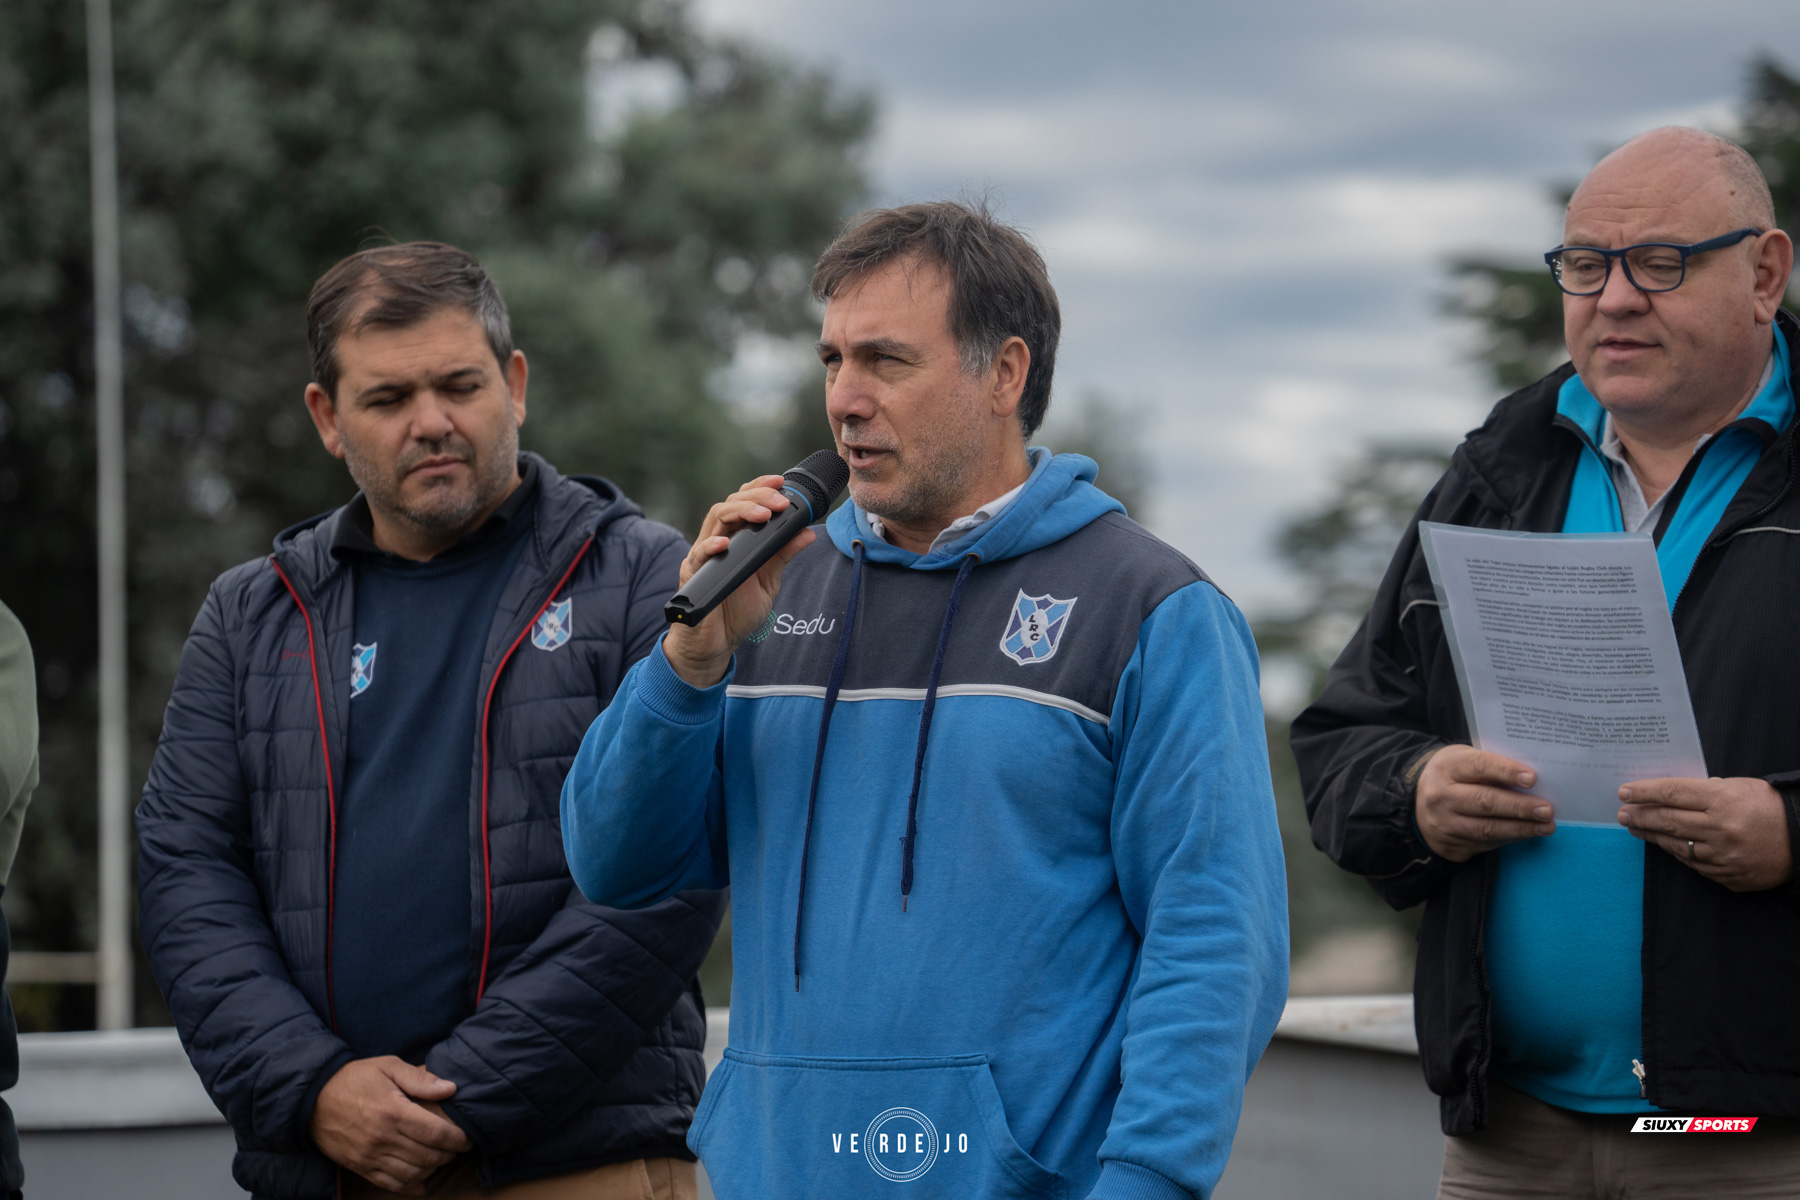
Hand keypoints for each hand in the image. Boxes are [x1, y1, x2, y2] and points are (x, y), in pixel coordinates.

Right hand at [309, 1057, 471, 1194]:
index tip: (467, 1139)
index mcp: (394, 1111)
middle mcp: (382, 1138)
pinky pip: (389, 1184)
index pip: (436, 1134)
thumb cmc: (355, 1078)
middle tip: (455, 1148)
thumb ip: (420, 1079)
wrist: (313, 1098)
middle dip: (448, 1155)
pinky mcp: (359, 1166)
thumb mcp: (388, 1066)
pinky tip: (421, 1182)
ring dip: (431, 1170)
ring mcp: (369, 1155)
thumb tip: (450, 1088)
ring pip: (412, 1173)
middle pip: (427, 1156)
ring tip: (439, 1159)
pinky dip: (409, 1187)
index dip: (458, 1140)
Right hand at [663, 474, 816, 687]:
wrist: (716, 644)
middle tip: (779, 502)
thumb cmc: (737, 611)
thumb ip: (783, 556)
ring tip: (763, 514)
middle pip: (731, 502)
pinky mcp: (692, 574)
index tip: (781, 481)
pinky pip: (699, 554)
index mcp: (736, 538)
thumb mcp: (768, 581)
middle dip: (756, 496)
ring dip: (740, 511)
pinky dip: (711, 546)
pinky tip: (725, 543)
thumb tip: (808, 532)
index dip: (760, 487)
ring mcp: (703, 555)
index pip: (744, 501)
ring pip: (715, 518)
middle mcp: (718, 540)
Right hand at [1414, 745, 1553, 861]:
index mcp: (1447, 767)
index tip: (1532, 778)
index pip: (1478, 767)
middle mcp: (1441, 796)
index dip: (1506, 772)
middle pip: (1485, 802)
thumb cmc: (1452, 777)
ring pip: (1487, 828)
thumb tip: (1531, 780)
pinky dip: (1511, 838)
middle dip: (1519, 807)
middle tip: (1546, 809)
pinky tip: (1528, 833)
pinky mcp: (1451, 845)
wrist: (1417, 805)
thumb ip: (1490, 766)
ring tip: (1546, 826)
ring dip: (1521, 828)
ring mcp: (1445, 824)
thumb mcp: (1462, 760)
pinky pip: (1486, 844)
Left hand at [1618, 777, 1793, 891]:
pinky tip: (1663, 844)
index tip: (1624, 791)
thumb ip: (1704, 791)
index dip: (1644, 792)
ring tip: (1635, 827)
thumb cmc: (1769, 807)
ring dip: (1651, 835)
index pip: (1672, 793)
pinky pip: (1692, 863)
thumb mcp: (1739, 787)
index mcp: (1723, 800)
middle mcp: (1720, 829)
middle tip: (1622, 812)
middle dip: (1640, 815)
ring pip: (1675, 845)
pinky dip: (1675, 852)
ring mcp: (1723, 856)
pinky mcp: (1727, 876)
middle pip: (1668, 820)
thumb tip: (1666, 795)